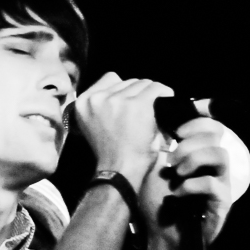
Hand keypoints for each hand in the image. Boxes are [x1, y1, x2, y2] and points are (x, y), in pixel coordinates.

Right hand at [73, 72, 173, 187]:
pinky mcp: (138, 104)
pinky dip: (165, 96)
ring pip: (144, 84)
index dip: (123, 89)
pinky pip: (158, 89)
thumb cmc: (110, 154)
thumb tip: (128, 91)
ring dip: (152, 96)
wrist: (119, 171)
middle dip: (139, 94)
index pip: (109, 78)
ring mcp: (117, 99)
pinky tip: (166, 105)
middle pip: (128, 81)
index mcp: (83, 102)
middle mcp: (97, 97)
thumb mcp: (95, 125)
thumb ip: (103, 106)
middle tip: (146, 112)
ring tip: (155, 113)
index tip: (130, 101)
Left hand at [138, 116, 231, 247]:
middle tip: (171, 159)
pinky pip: (213, 184)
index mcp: (199, 153)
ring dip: (193, 159)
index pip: (211, 126)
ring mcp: (220, 183)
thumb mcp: (152, 167)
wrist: (157, 233)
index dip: (199, 119)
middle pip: (216, 135)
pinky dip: (191, 185)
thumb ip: (160, 146)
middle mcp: (213, 166)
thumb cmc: (155, 200)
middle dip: (189, 141)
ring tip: (176, 173)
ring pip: (221, 154)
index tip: (179, 128)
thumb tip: (156, 121)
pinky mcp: (221, 203)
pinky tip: (177, 193)